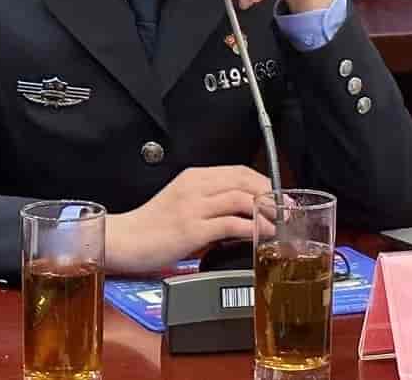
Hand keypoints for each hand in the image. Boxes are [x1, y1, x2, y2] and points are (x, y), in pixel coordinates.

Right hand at [105, 167, 272, 272]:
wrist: (124, 240)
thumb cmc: (151, 226)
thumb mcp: (182, 203)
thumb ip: (209, 202)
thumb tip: (241, 213)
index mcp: (194, 177)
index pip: (239, 171)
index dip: (264, 182)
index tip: (279, 197)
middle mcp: (195, 186)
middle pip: (244, 181)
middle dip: (271, 194)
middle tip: (287, 210)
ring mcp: (194, 207)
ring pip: (241, 199)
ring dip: (266, 212)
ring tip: (279, 224)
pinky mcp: (192, 229)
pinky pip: (231, 224)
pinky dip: (252, 229)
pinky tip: (261, 236)